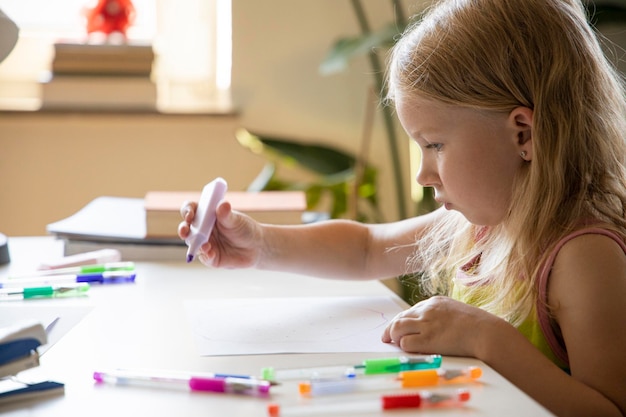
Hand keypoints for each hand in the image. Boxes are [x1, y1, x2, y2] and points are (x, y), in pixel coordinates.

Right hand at [178, 200, 263, 267]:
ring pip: (193, 244)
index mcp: (206, 215)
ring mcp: (205, 243)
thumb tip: (223, 204)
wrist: (256, 247)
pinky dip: (206, 255)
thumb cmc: (245, 229)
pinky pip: (204, 257)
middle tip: (185, 230)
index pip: (191, 210)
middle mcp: (202, 229)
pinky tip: (211, 253)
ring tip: (206, 245)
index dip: (187, 211)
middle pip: (186, 228)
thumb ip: (227, 214)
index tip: (190, 214)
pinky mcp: (211, 257)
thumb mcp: (237, 220)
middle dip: (183, 229)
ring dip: (195, 244)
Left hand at [381, 296, 504, 357]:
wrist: (487, 333)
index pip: (410, 310)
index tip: (398, 327)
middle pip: (400, 317)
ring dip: (393, 336)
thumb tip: (431, 326)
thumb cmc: (478, 326)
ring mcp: (426, 324)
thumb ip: (442, 316)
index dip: (402, 320)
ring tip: (392, 343)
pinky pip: (405, 342)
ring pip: (397, 328)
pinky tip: (407, 349)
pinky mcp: (427, 339)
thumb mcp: (457, 313)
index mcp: (435, 302)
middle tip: (386, 337)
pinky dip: (403, 346)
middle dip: (391, 328)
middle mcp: (427, 310)